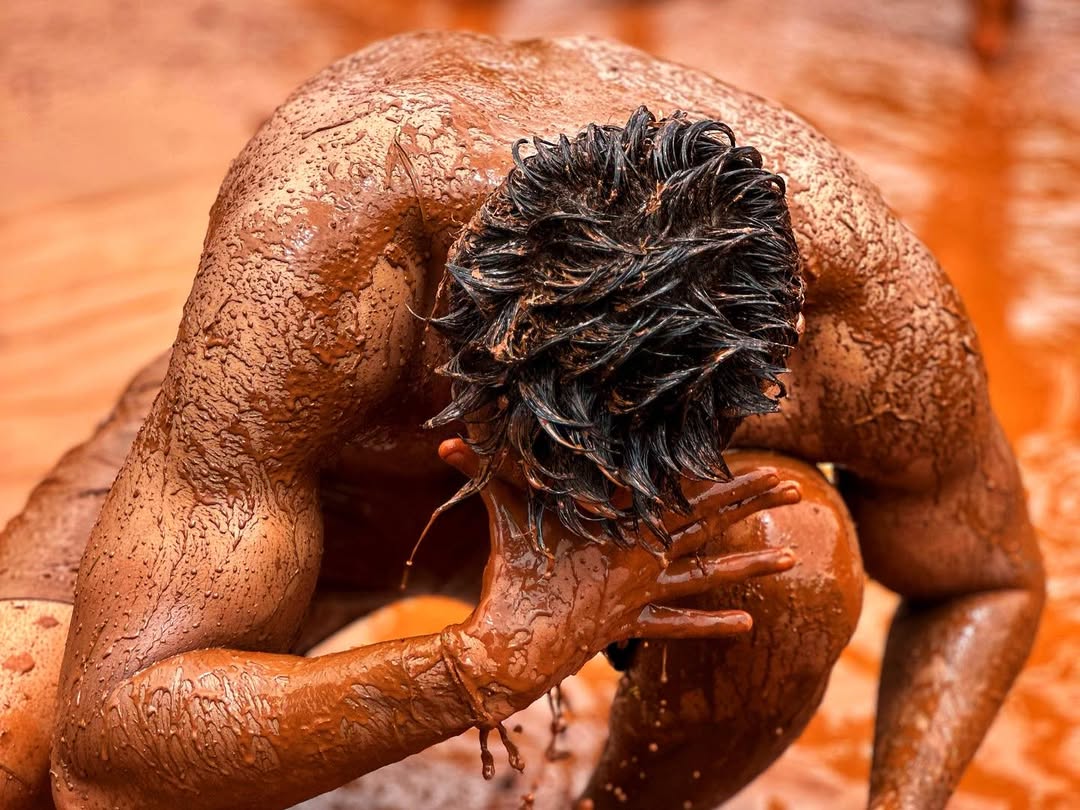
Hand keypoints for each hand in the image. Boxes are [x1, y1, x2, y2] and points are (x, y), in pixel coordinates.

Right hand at [439, 439, 798, 718]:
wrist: (510, 646)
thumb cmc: (509, 572)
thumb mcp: (503, 514)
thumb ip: (484, 472)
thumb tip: (446, 438)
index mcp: (622, 523)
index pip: (684, 493)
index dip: (725, 479)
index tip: (764, 465)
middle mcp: (641, 554)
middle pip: (707, 525)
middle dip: (752, 506)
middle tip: (796, 491)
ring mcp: (642, 591)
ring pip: (705, 574)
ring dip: (749, 567)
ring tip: (792, 559)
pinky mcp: (633, 622)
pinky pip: (678, 623)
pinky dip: (710, 624)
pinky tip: (748, 625)